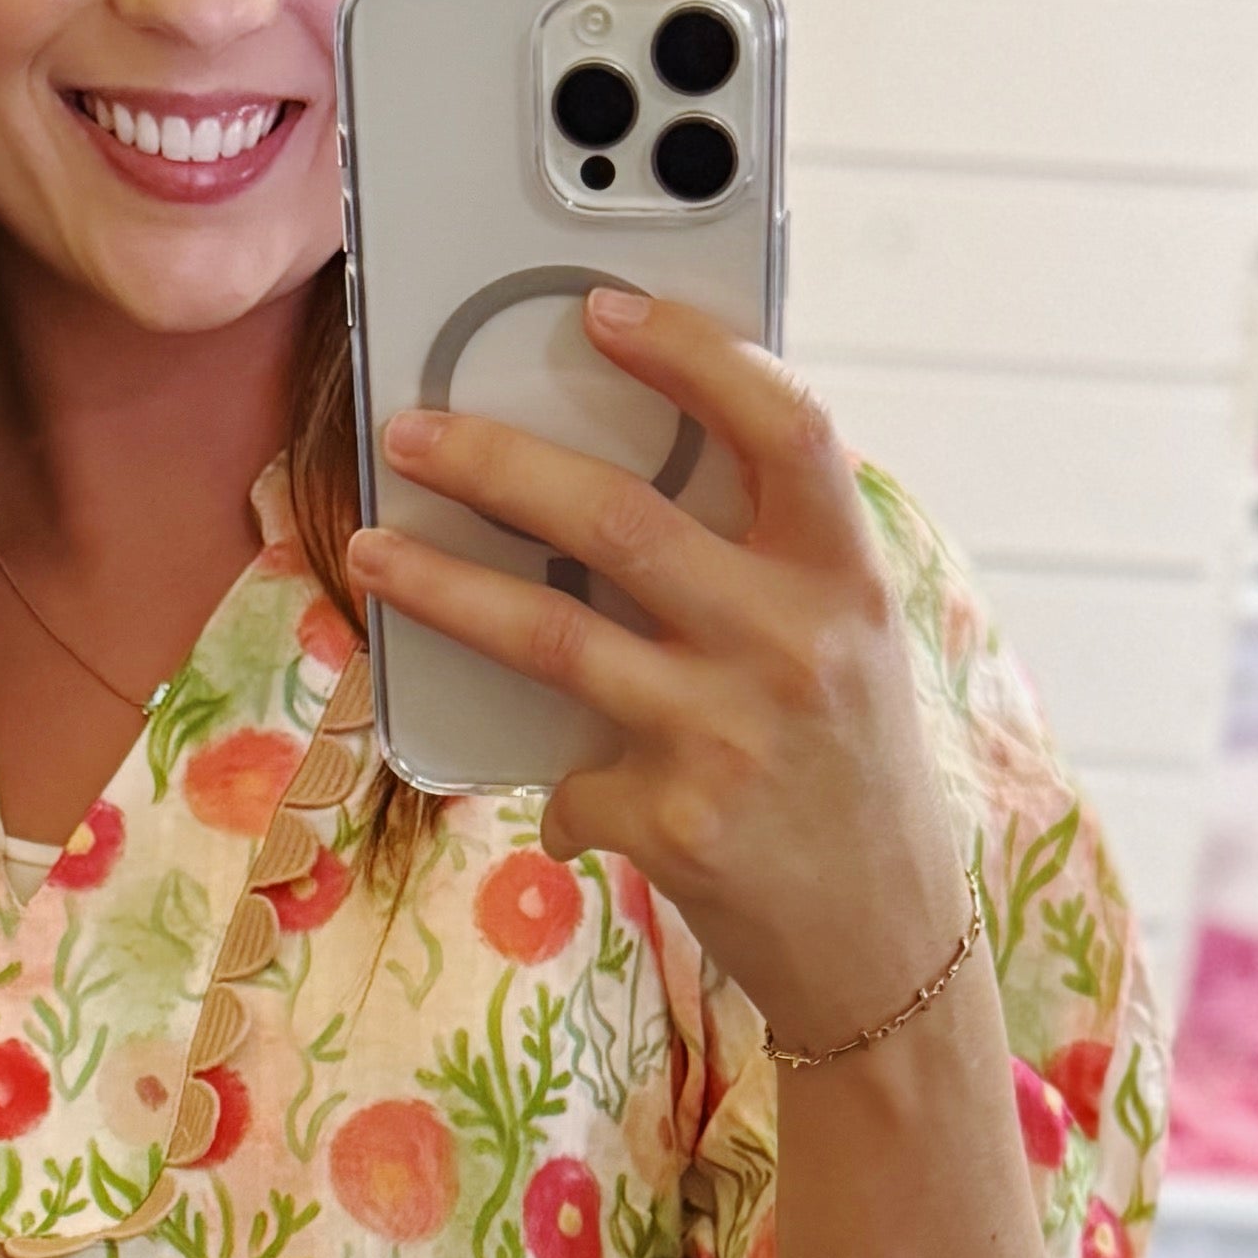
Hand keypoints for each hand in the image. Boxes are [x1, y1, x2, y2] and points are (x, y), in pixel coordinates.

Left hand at [349, 287, 976, 1056]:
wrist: (885, 947)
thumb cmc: (849, 778)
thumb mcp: (847, 650)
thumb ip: (767, 567)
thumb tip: (608, 486)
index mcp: (848, 578)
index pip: (782, 425)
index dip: (692, 353)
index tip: (604, 309)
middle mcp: (794, 645)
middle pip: (619, 518)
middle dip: (495, 462)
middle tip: (412, 432)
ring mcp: (730, 736)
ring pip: (550, 636)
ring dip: (441, 589)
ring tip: (372, 552)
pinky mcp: (676, 825)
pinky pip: (570, 777)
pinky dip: (564, 787)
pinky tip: (582, 801)